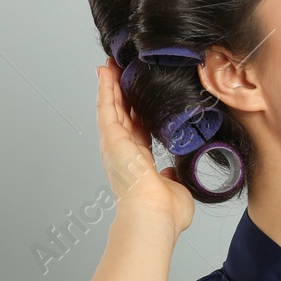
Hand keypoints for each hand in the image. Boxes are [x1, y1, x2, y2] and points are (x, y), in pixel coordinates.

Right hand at [97, 58, 195, 234]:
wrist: (154, 215)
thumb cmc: (165, 212)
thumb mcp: (175, 189)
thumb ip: (172, 177)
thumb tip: (172, 172)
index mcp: (138, 162)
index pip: (137, 130)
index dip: (136, 112)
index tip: (139, 97)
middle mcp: (123, 152)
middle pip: (121, 114)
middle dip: (121, 92)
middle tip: (120, 71)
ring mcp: (115, 145)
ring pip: (111, 107)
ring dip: (111, 85)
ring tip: (111, 65)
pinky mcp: (111, 139)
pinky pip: (106, 108)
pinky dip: (105, 88)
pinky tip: (105, 72)